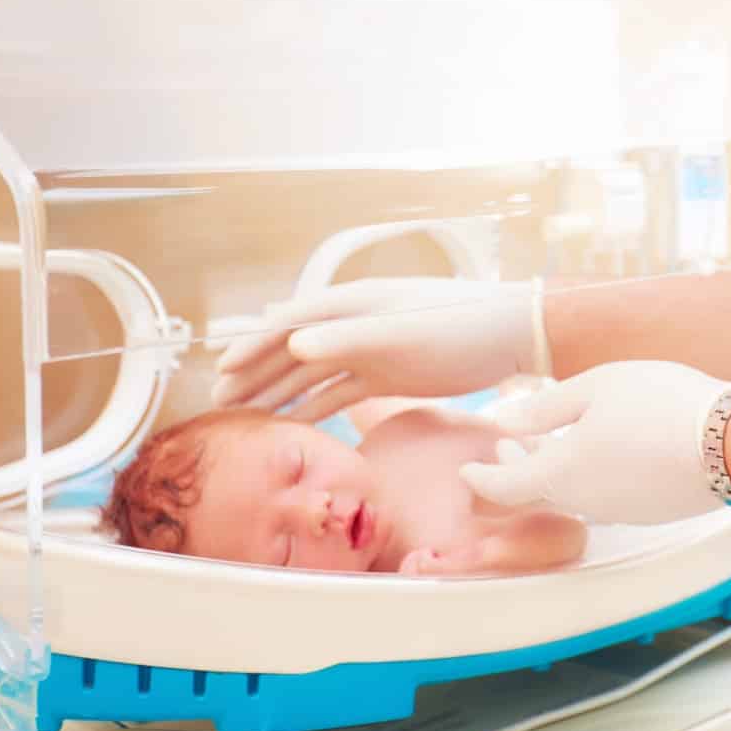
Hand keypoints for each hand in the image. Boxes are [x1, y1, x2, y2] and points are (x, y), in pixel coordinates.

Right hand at [212, 277, 540, 420]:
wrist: (512, 337)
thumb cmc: (461, 326)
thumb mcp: (403, 333)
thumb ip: (350, 339)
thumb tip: (294, 344)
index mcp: (354, 304)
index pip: (291, 323)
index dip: (254, 345)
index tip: (222, 368)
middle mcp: (354, 325)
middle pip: (292, 350)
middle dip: (255, 373)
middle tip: (218, 402)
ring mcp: (369, 351)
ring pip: (311, 375)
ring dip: (276, 393)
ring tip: (242, 418)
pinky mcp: (386, 374)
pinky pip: (338, 393)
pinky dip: (310, 408)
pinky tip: (287, 426)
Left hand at [459, 361, 726, 524]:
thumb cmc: (659, 403)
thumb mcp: (596, 387)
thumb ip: (544, 408)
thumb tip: (504, 423)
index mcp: (562, 473)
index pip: (504, 488)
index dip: (481, 479)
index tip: (467, 469)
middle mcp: (587, 502)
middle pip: (538, 492)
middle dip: (518, 470)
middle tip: (510, 447)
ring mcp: (622, 511)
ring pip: (575, 494)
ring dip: (557, 471)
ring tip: (559, 440)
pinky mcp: (652, 512)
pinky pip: (609, 495)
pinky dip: (593, 476)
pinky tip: (607, 450)